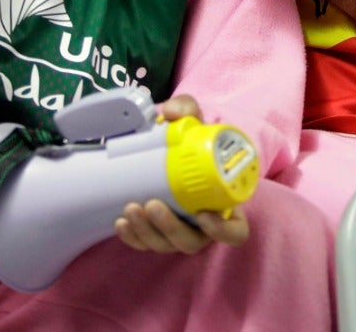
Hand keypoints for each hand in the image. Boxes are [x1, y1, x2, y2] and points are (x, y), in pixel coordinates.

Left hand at [113, 94, 250, 252]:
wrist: (173, 151)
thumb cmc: (193, 143)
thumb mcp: (195, 123)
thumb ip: (187, 110)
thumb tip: (171, 111)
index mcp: (224, 204)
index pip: (235, 232)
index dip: (222, 230)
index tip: (202, 214)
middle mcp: (205, 226)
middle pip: (192, 241)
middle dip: (170, 228)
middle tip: (152, 204)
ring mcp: (180, 232)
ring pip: (166, 245)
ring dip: (147, 232)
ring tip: (130, 209)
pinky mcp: (158, 234)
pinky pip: (146, 244)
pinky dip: (133, 238)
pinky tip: (120, 223)